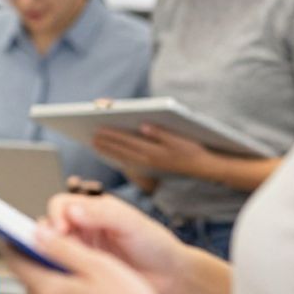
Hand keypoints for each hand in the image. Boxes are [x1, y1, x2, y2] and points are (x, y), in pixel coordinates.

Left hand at [4, 222, 175, 293]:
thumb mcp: (98, 264)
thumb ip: (62, 247)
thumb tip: (38, 234)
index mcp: (51, 292)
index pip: (16, 262)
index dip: (17, 245)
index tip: (18, 237)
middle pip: (31, 282)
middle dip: (42, 267)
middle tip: (65, 258)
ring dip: (56, 290)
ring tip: (84, 285)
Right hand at [43, 192, 186, 293]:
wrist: (170, 276)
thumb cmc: (155, 244)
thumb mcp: (131, 223)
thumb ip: (102, 214)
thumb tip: (72, 210)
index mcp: (91, 210)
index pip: (60, 205)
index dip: (55, 216)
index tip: (60, 230)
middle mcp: (82, 228)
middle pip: (50, 227)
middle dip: (46, 237)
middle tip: (51, 250)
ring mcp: (81, 251)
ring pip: (52, 249)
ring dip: (49, 255)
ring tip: (57, 266)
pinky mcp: (83, 272)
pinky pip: (62, 269)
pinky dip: (58, 272)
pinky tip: (64, 279)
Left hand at [92, 124, 216, 178]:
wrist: (202, 167)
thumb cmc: (191, 149)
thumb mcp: (179, 139)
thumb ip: (160, 132)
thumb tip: (143, 125)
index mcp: (154, 151)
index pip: (128, 141)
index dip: (112, 134)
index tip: (98, 128)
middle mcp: (148, 160)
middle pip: (122, 149)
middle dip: (106, 142)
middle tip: (91, 135)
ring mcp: (148, 166)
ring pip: (122, 157)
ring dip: (108, 151)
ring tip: (94, 143)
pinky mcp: (149, 168)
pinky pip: (128, 163)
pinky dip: (116, 158)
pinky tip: (109, 154)